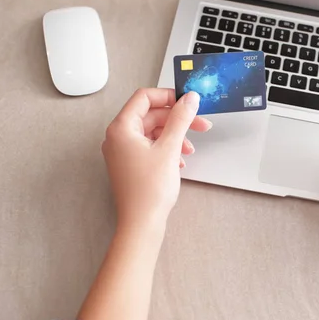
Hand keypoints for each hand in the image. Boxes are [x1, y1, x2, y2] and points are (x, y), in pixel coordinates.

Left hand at [102, 88, 211, 230]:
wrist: (142, 223)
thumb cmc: (149, 190)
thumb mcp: (170, 148)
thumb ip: (181, 119)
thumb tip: (190, 98)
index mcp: (121, 128)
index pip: (144, 97)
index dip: (168, 96)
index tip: (188, 102)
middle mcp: (118, 137)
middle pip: (151, 115)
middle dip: (177, 120)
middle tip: (200, 125)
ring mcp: (123, 152)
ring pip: (153, 132)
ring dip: (175, 136)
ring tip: (190, 150)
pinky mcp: (130, 164)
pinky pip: (150, 146)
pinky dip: (167, 149)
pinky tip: (180, 162)